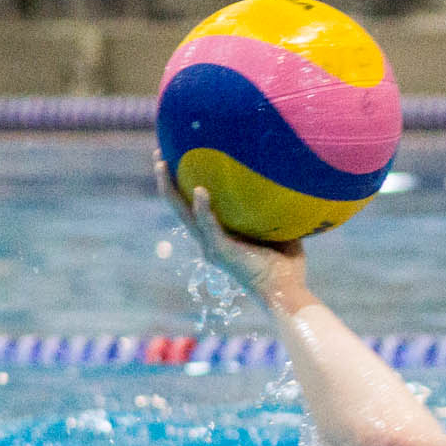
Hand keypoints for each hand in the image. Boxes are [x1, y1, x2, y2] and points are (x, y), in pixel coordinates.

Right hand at [154, 149, 307, 306]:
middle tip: (159, 154)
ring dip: (171, 189)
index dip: (184, 186)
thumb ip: (275, 211)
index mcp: (220, 236)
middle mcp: (209, 240)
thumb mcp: (280, 231)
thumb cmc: (286, 265)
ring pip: (183, 213)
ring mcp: (212, 246)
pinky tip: (201, 190)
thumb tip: (286, 183)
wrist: (286, 292)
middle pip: (179, 207)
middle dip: (167, 181)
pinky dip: (203, 208)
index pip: (195, 208)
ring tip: (163, 163)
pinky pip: (208, 226)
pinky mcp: (220, 251)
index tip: (180, 159)